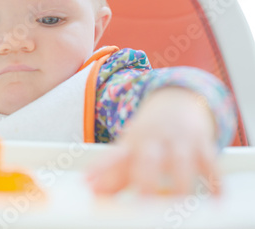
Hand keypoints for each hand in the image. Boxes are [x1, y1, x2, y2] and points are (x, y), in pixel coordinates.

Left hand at [87, 87, 219, 194]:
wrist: (176, 101)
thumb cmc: (149, 134)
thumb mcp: (129, 149)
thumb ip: (113, 174)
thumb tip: (91, 190)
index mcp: (131, 143)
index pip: (113, 158)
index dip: (102, 171)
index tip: (91, 185)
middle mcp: (153, 142)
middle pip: (147, 159)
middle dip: (145, 179)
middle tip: (142, 201)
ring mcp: (178, 142)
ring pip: (180, 161)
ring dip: (179, 183)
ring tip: (176, 204)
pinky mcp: (202, 145)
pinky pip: (210, 163)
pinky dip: (214, 181)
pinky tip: (215, 199)